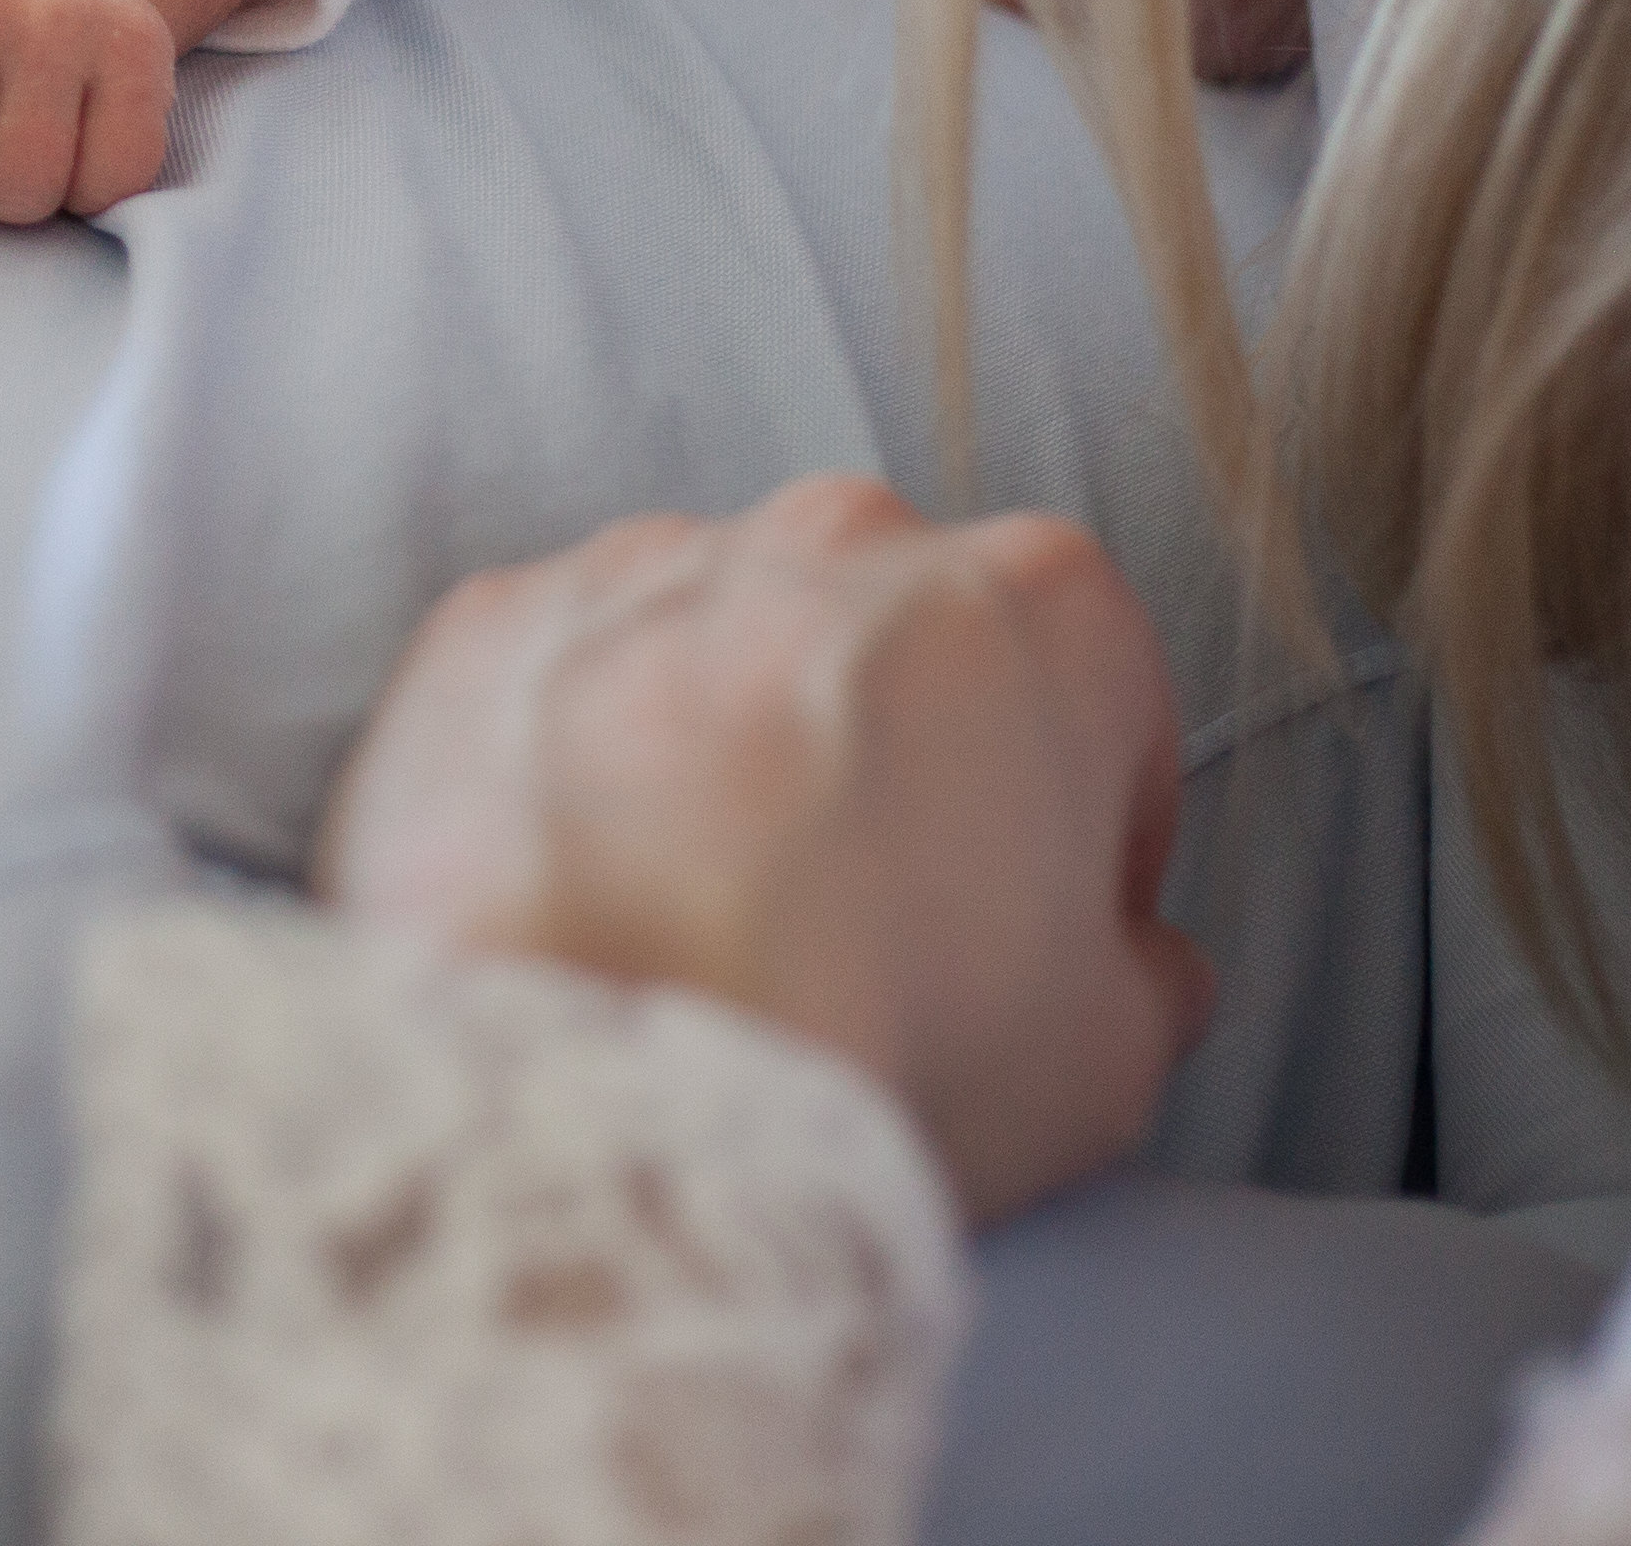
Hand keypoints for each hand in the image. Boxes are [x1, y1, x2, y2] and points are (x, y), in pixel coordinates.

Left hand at [323, 475, 1216, 1223]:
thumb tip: (1128, 961)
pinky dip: (570, 756)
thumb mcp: (1107, 1058)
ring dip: (723, 740)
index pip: (1097, 694)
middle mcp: (840, 538)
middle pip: (897, 640)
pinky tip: (579, 884)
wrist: (606, 1092)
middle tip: (864, 914)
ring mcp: (647, 562)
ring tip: (699, 911)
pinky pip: (558, 674)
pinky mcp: (490, 620)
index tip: (1045, 913)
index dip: (1084, 822)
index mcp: (1034, 604)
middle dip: (896, 749)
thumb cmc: (882, 1056)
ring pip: (717, 640)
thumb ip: (1140, 972)